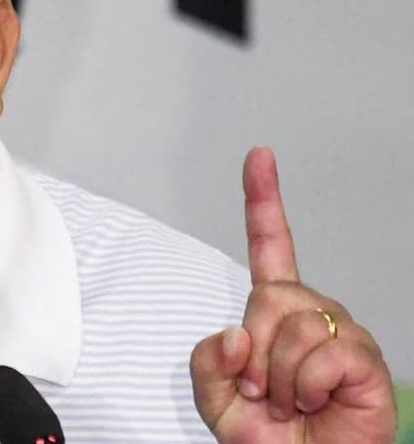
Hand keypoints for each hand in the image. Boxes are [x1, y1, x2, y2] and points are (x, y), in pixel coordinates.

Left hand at [189, 147, 395, 442]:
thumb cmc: (266, 438)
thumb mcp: (215, 399)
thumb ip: (207, 362)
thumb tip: (236, 333)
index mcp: (273, 314)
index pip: (271, 247)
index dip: (264, 200)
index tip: (259, 157)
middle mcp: (311, 313)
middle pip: (268, 296)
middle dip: (253, 352)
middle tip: (262, 391)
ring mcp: (341, 333)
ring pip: (291, 325)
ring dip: (276, 377)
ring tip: (288, 403)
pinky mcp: (364, 358)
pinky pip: (322, 353)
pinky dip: (305, 387)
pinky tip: (313, 403)